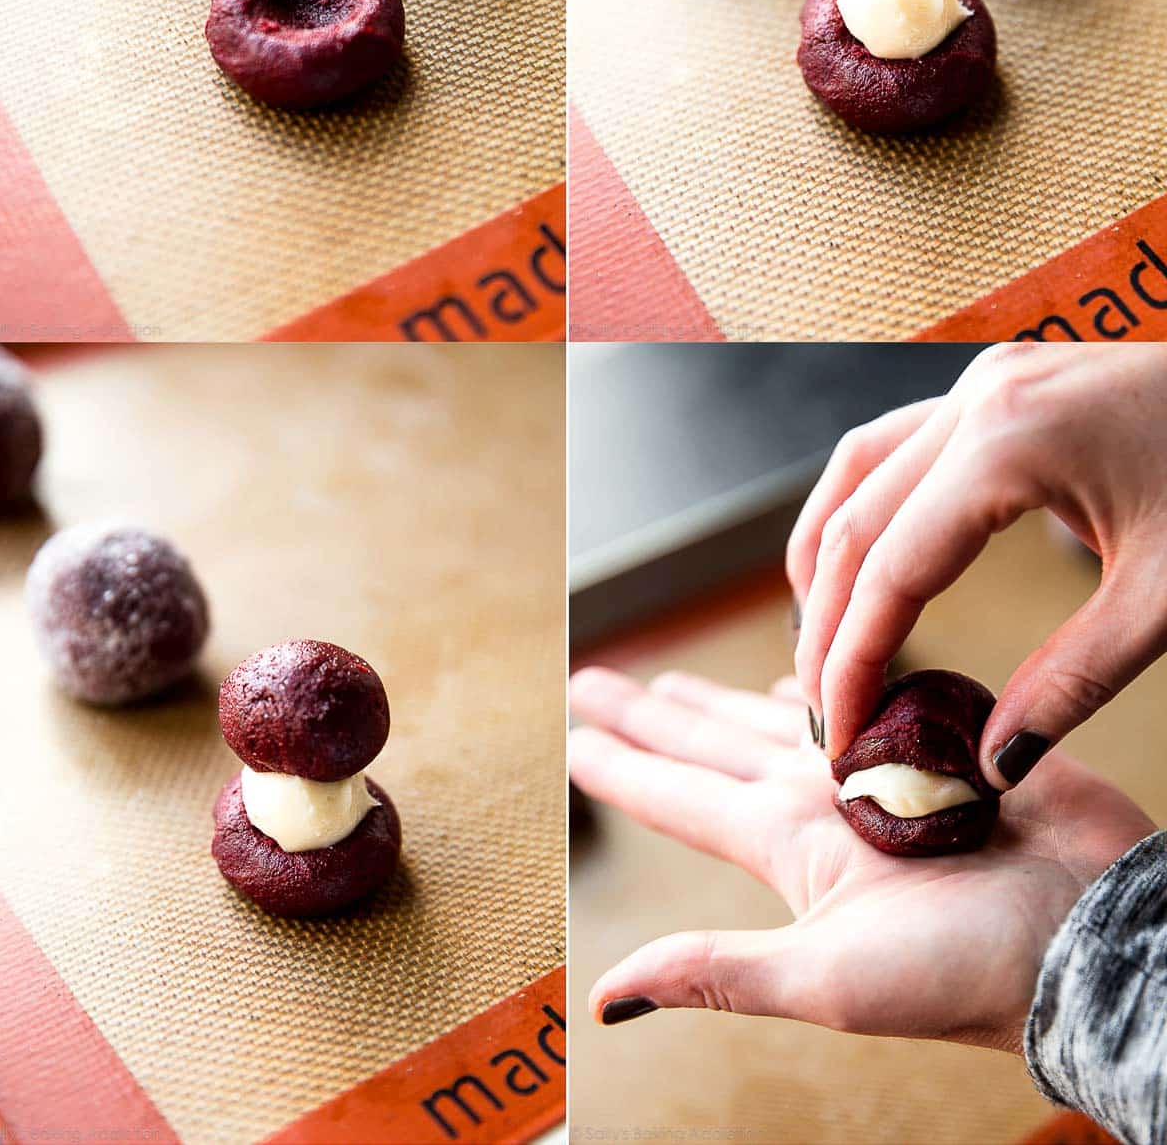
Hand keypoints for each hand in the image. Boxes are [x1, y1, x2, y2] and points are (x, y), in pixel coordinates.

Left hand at [569, 665, 1152, 1048]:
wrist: (1096, 934)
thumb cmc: (971, 970)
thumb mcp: (828, 979)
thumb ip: (718, 973)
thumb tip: (605, 999)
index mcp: (790, 846)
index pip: (681, 796)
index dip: (623, 765)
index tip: (573, 735)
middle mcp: (825, 801)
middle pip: (715, 743)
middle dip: (658, 715)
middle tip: (599, 681)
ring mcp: (883, 765)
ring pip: (784, 712)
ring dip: (728, 697)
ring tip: (681, 682)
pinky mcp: (942, 736)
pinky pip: (877, 690)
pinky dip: (841, 674)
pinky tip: (809, 668)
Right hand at [787, 341, 1166, 779]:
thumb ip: (1072, 682)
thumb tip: (992, 760)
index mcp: (1008, 441)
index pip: (890, 566)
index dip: (852, 658)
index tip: (838, 733)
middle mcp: (976, 397)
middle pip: (854, 519)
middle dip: (829, 623)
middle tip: (823, 710)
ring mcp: (984, 379)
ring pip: (859, 469)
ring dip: (830, 558)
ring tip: (824, 641)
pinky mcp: (1001, 383)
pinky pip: (898, 444)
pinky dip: (867, 508)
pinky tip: (870, 560)